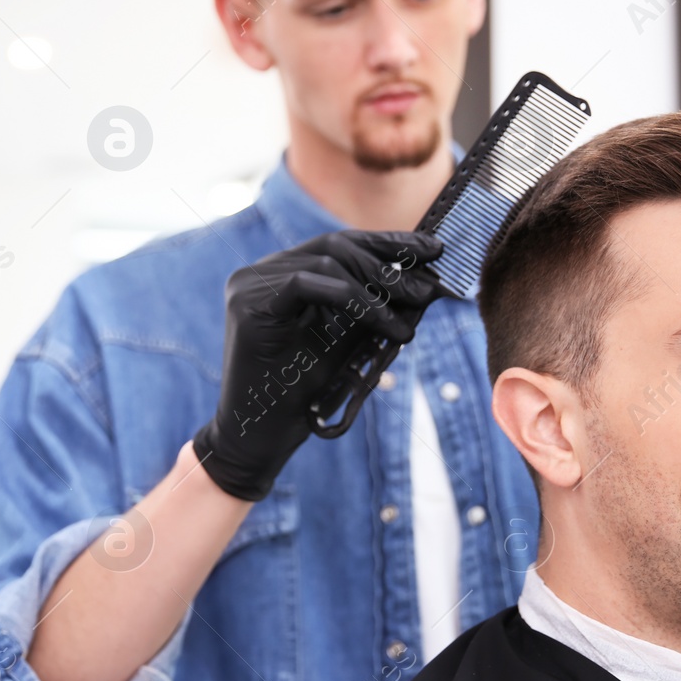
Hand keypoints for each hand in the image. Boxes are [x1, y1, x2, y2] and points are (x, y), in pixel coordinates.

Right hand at [192, 230, 443, 500]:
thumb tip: (421, 284)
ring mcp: (250, 283)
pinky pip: (305, 284)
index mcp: (284, 273)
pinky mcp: (247, 303)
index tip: (433, 250)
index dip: (387, 242)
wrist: (258, 438)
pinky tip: (381, 322)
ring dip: (376, 290)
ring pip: (326, 261)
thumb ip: (372, 308)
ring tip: (407, 321)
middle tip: (427, 292)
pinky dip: (349, 299)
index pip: (340, 244)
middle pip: (335, 245)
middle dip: (388, 266)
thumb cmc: (301, 394)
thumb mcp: (347, 340)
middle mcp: (262, 270)